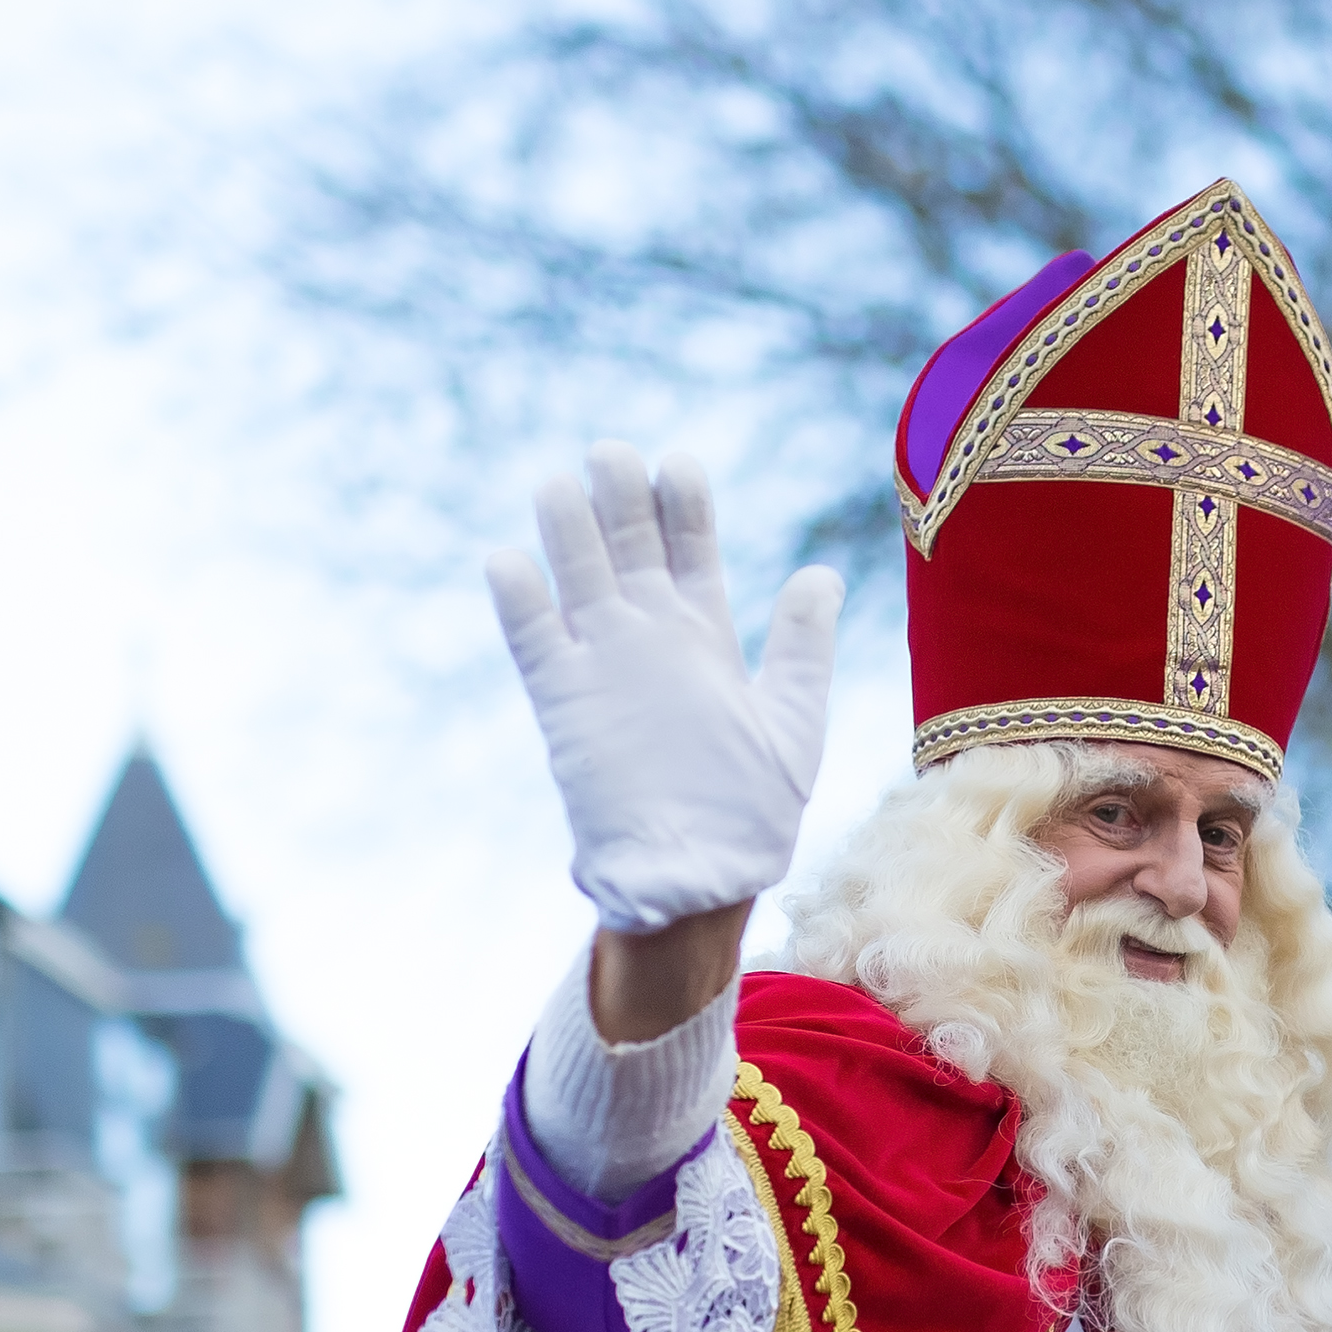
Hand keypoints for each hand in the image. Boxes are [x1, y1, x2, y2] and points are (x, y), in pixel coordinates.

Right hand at [483, 444, 841, 935]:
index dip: (682, 503)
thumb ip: (801, 648)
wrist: (701, 878)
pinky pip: (537, 643)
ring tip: (558, 484)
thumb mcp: (793, 723)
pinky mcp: (566, 703)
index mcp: (707, 634)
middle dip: (619, 497)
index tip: (677, 462)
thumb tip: (821, 575)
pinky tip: (509, 561)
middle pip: (630, 546)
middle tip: (610, 452)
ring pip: (579, 578)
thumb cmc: (754, 812)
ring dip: (566, 531)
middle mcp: (653, 638)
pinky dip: (521, 604)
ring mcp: (606, 664)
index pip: (690, 547)